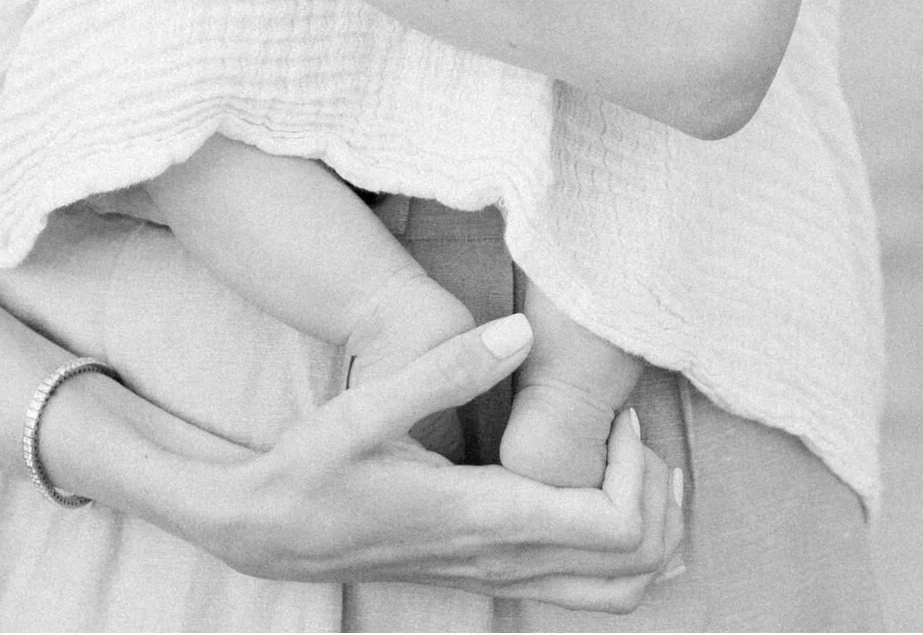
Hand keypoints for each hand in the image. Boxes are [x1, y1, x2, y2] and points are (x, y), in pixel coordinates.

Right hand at [188, 315, 682, 610]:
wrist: (264, 531)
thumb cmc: (312, 467)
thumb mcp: (369, 406)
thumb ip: (448, 368)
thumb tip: (524, 330)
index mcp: (483, 518)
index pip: (609, 525)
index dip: (637, 473)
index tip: (617, 417)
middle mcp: (499, 561)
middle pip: (629, 567)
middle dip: (658, 501)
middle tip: (636, 434)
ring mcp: (494, 577)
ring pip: (612, 592)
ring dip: (644, 532)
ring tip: (631, 463)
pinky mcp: (484, 574)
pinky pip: (578, 587)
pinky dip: (614, 549)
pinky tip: (593, 487)